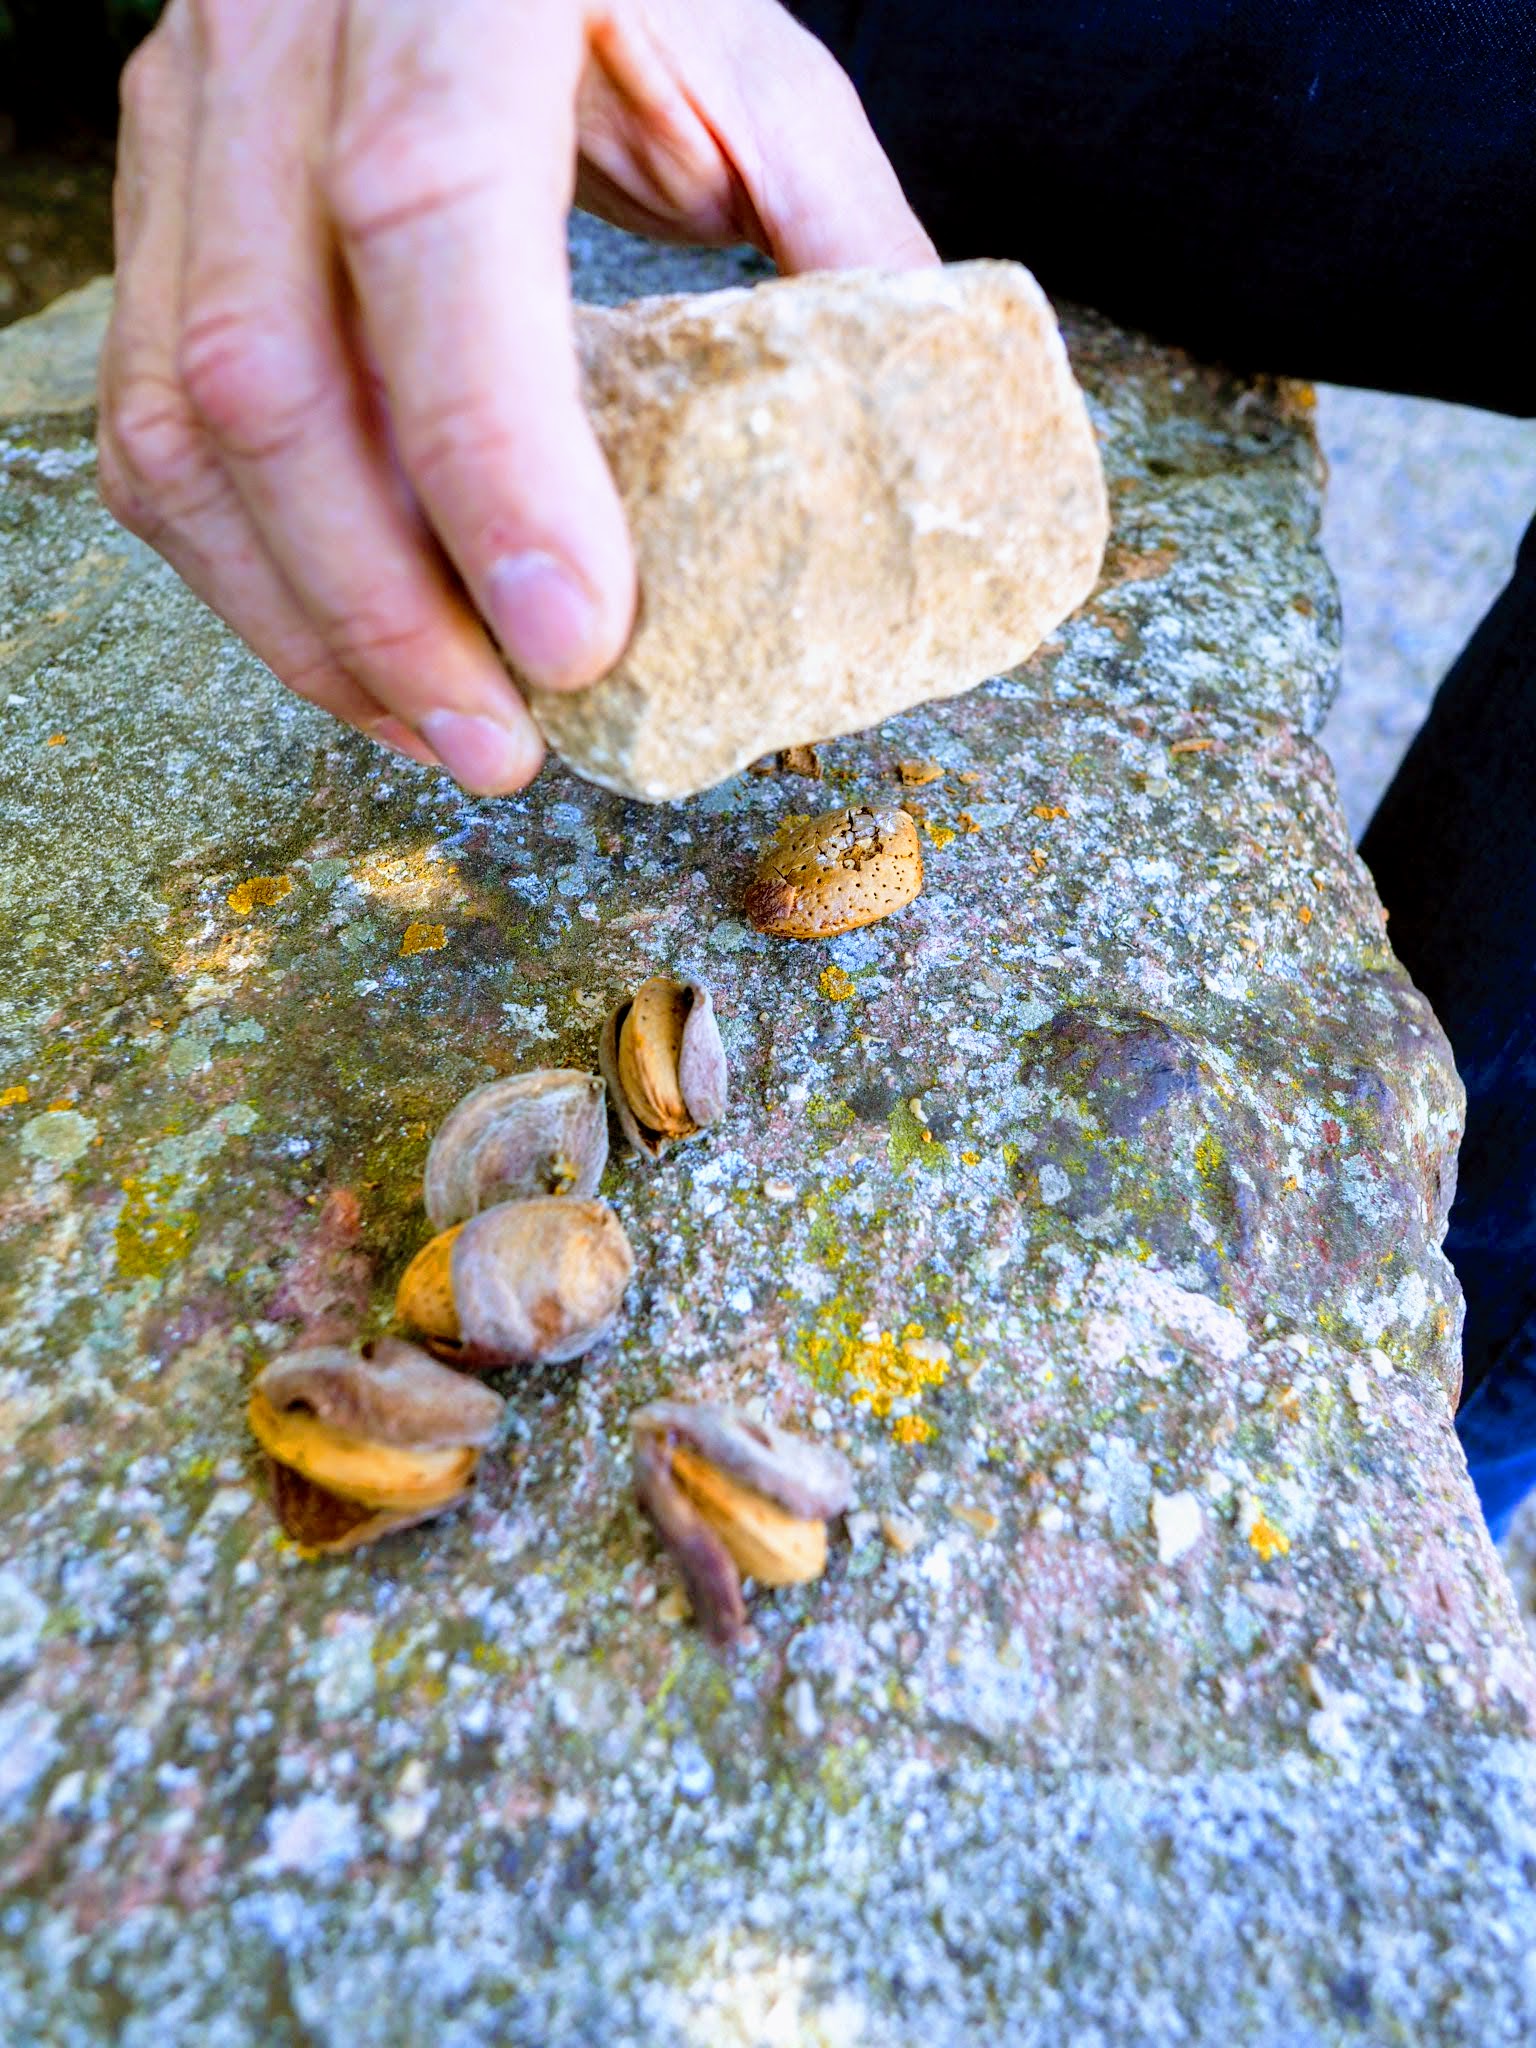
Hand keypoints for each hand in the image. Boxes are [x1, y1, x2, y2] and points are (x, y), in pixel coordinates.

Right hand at [99, 0, 935, 792]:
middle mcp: (283, 31)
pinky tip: (355, 652)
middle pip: (269, 364)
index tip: (576, 641)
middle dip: (384, 608)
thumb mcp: (755, 67)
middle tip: (503, 747)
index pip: (428, 218)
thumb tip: (906, 452)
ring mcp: (192, 116)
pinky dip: (245, 571)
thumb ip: (836, 234)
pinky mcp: (160, 196)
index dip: (488, 454)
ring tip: (438, 732)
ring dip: (306, 620)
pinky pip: (149, 421)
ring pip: (182, 421)